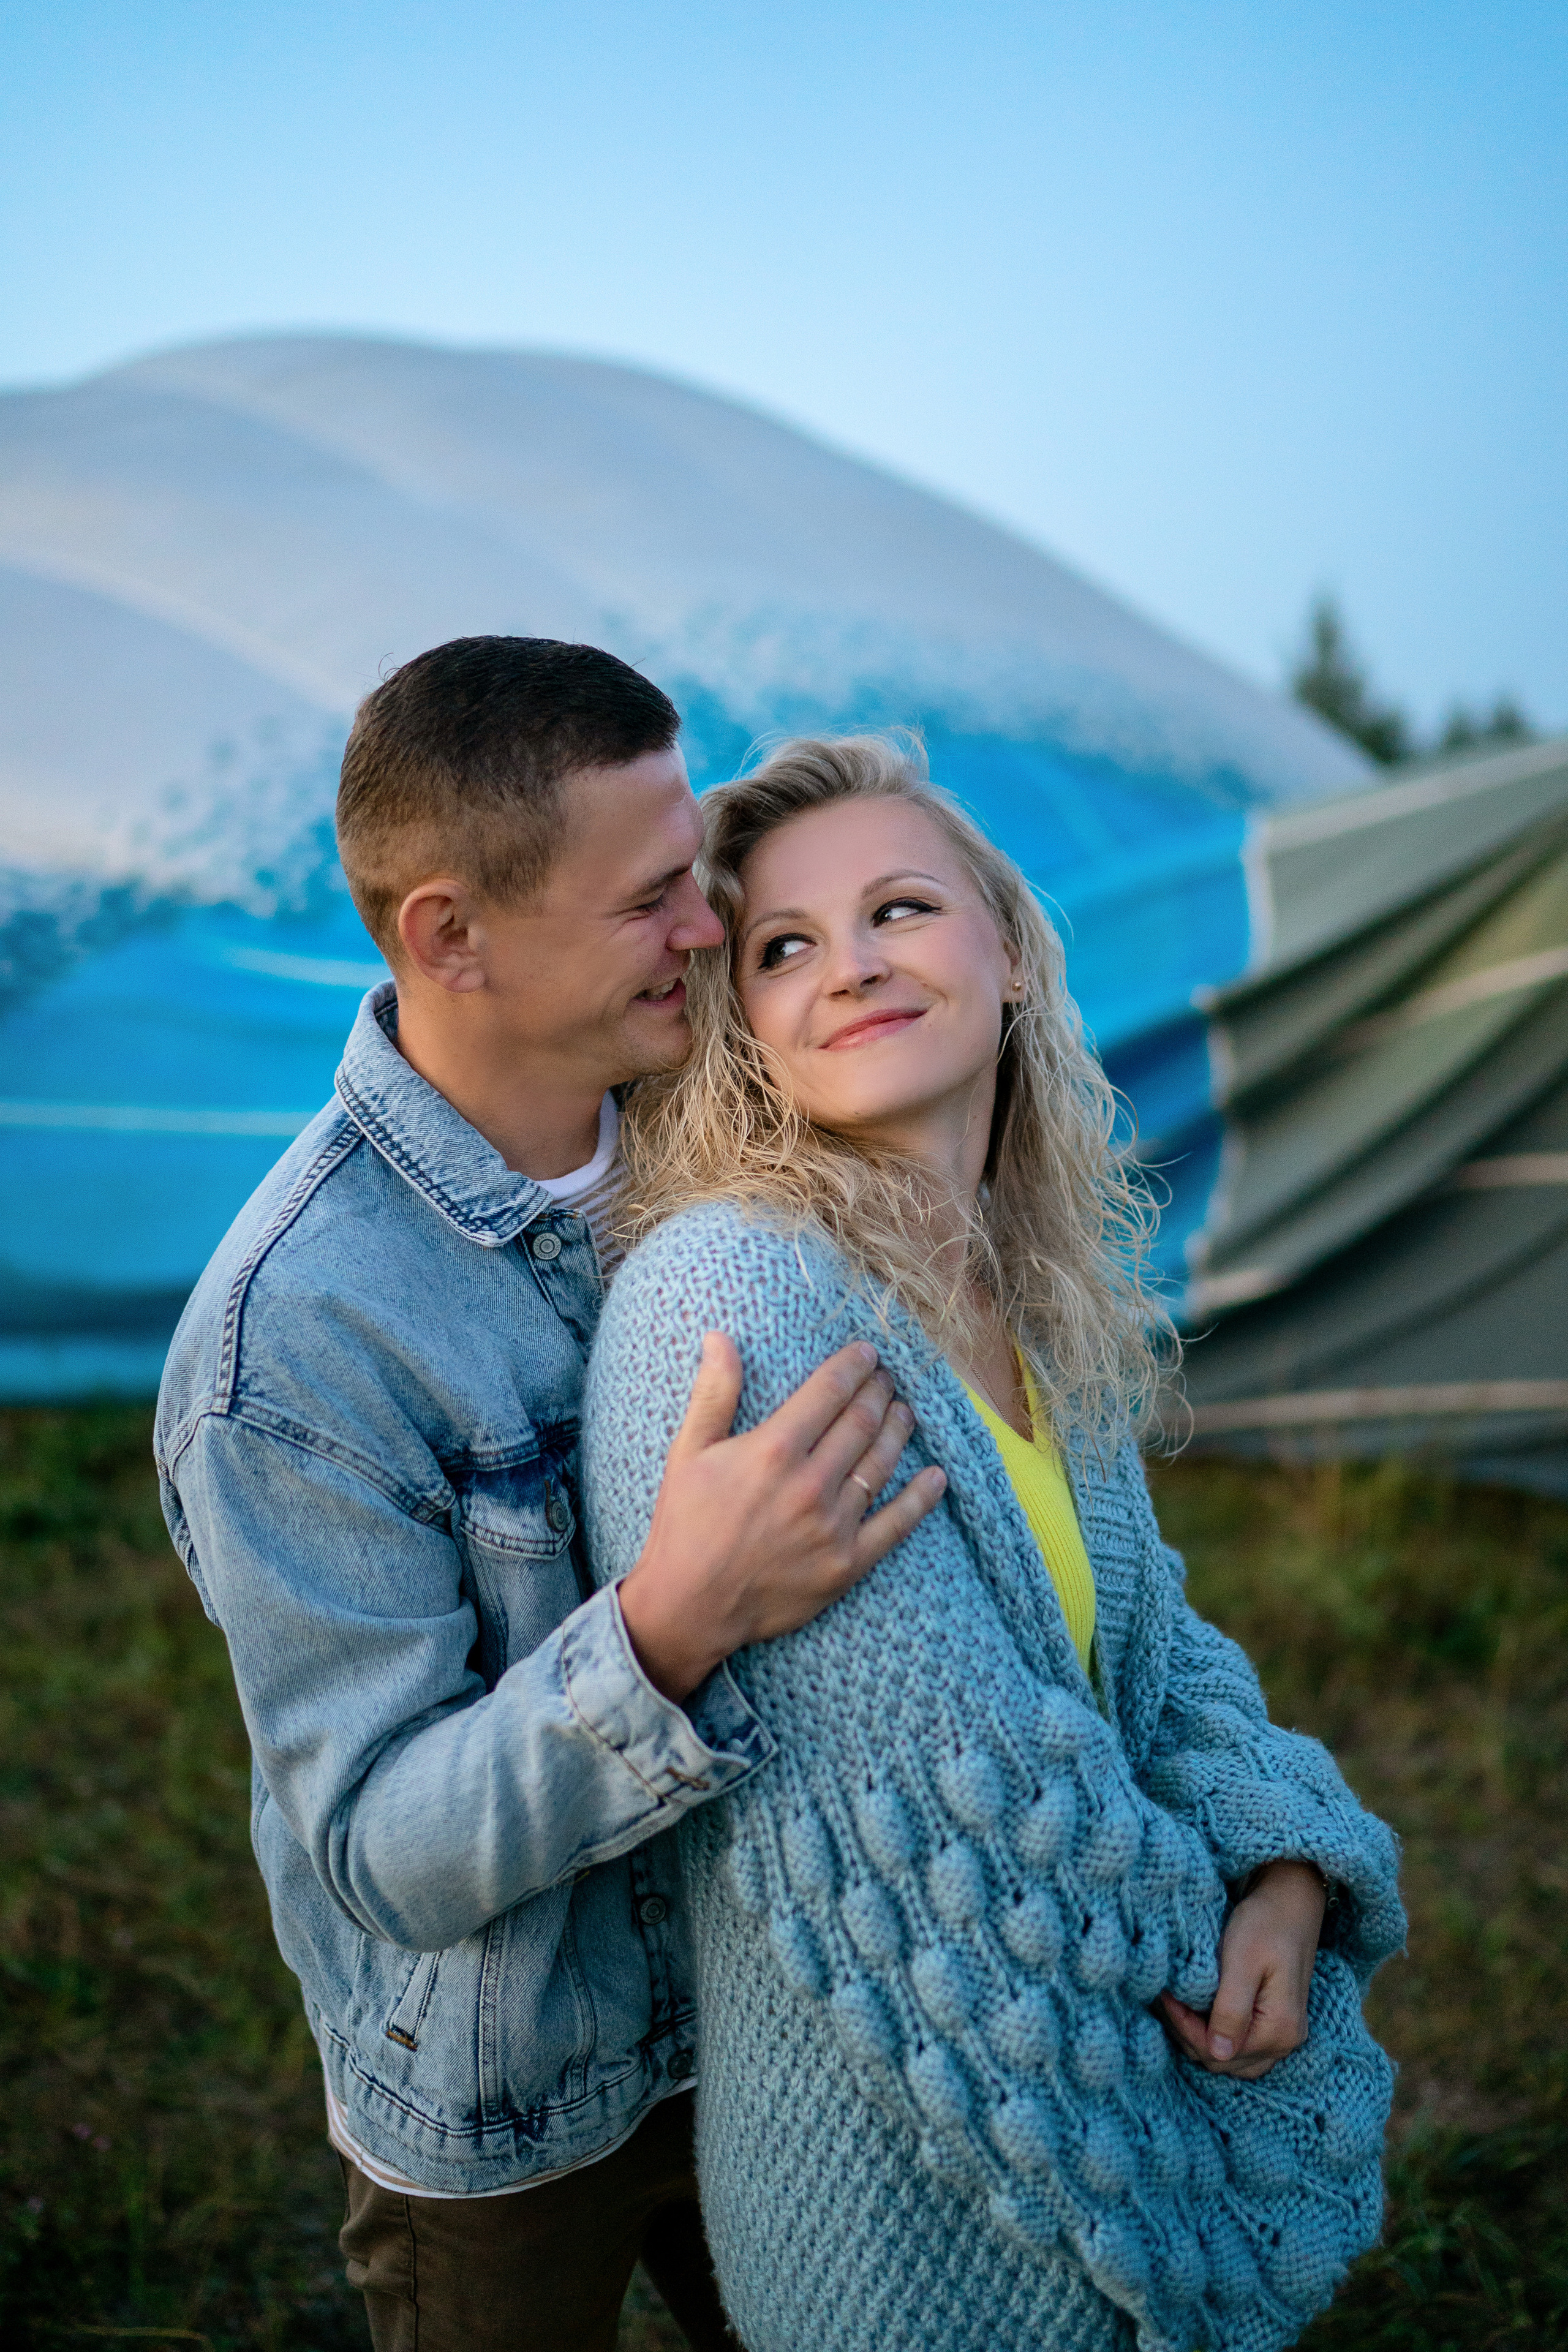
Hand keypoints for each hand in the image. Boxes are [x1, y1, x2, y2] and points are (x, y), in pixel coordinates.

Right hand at [617, 1333, 946, 1702]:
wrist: (690, 1606)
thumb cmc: (685, 1525)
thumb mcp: (688, 1452)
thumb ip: (713, 1393)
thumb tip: (719, 1337)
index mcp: (773, 1450)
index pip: (829, 1392)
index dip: (853, 1366)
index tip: (868, 1353)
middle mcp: (810, 1484)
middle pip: (861, 1422)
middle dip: (879, 1392)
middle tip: (887, 1379)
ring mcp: (833, 1525)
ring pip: (881, 1464)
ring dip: (898, 1430)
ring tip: (904, 1412)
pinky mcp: (847, 1564)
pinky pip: (896, 1525)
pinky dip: (920, 1498)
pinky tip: (936, 1477)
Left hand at [1157, 1859, 1326, 2078]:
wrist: (1291, 1900)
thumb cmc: (1265, 1923)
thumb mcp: (1242, 1961)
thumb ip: (1231, 2009)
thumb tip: (1218, 2054)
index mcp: (1279, 2030)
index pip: (1219, 2052)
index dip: (1185, 2028)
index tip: (1165, 1997)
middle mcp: (1285, 2042)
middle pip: (1224, 2061)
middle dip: (1189, 2034)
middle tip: (1167, 1999)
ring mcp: (1283, 2035)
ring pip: (1230, 2057)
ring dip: (1200, 2037)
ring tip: (1178, 2005)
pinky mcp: (1276, 2023)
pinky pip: (1240, 2044)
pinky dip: (1215, 2032)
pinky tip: (1197, 2010)